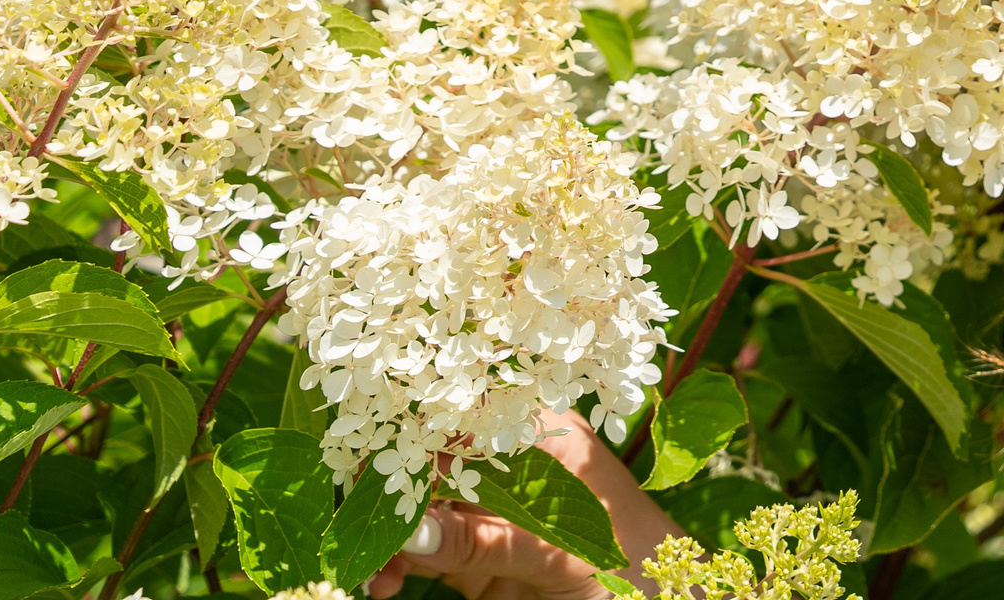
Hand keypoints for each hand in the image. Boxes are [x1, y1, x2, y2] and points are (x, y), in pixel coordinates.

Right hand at [363, 416, 675, 599]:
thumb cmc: (641, 576)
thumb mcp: (567, 557)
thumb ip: (491, 541)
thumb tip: (411, 528)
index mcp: (548, 437)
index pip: (466, 420)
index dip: (414, 439)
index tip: (371, 471)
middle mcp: (517, 464)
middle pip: (433, 462)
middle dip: (391, 493)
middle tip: (361, 534)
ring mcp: (499, 510)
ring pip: (423, 508)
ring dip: (390, 536)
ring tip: (373, 573)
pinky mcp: (486, 555)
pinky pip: (431, 549)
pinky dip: (402, 562)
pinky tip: (385, 583)